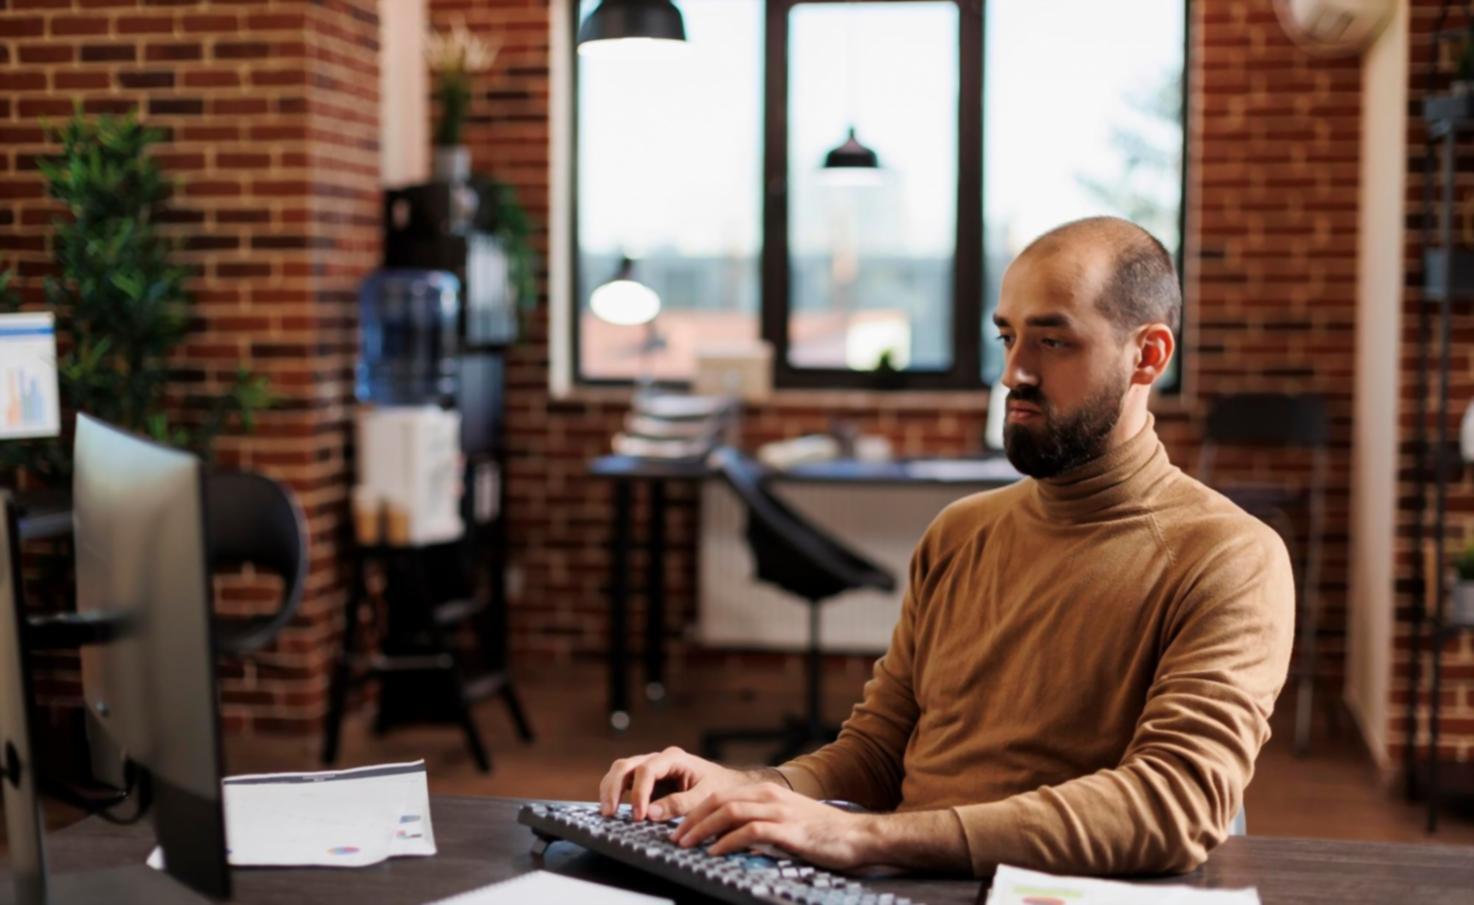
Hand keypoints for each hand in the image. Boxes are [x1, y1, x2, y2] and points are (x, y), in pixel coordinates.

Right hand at [598, 746, 754, 820]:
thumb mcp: (705, 796)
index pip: (647, 770)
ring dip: (610, 789)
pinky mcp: (646, 780)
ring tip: (607, 812)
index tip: (639, 816)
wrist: (728, 786)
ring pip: (620, 771)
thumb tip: (650, 814)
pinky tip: (612, 809)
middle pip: (625, 766)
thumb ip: (680, 804)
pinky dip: (615, 793)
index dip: (639, 793)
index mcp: (674, 758)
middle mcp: (658, 759)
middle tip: (610, 812)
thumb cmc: (719, 789)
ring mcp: (650, 767)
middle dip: (614, 788)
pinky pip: (624, 781)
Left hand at [670, 782, 877, 871]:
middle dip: (692, 818)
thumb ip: (759, 822)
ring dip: (703, 828)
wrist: (857, 836)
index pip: (722, 795)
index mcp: (767, 792)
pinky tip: (715, 852)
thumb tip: (728, 835)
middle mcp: (770, 796)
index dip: (696, 810)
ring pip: (730, 812)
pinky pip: (750, 832)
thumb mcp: (786, 821)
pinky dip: (728, 841)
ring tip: (687, 845)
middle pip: (720, 800)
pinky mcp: (788, 830)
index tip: (679, 827)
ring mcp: (780, 811)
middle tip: (675, 837)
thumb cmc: (822, 833)